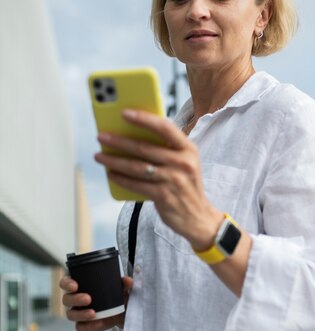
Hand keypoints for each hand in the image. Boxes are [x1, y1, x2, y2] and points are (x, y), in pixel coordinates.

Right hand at [59, 274, 132, 330]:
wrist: (123, 311)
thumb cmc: (115, 294)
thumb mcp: (121, 288)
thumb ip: (123, 284)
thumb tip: (128, 281)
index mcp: (80, 285)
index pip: (66, 283)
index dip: (66, 284)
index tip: (75, 286)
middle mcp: (75, 299)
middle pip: (66, 299)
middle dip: (75, 299)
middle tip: (88, 299)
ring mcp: (78, 313)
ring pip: (71, 314)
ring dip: (81, 314)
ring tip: (93, 313)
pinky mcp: (84, 324)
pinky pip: (81, 327)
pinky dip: (89, 326)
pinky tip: (99, 323)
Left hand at [94, 109, 223, 250]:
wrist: (198, 217)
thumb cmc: (185, 185)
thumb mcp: (184, 163)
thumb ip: (166, 150)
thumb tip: (132, 135)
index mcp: (188, 149)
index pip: (165, 128)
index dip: (144, 119)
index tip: (124, 113)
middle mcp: (183, 163)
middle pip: (145, 148)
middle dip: (119, 141)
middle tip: (101, 136)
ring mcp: (174, 180)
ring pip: (137, 167)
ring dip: (115, 161)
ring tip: (99, 156)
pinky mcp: (164, 196)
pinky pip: (137, 185)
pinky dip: (121, 179)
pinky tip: (111, 174)